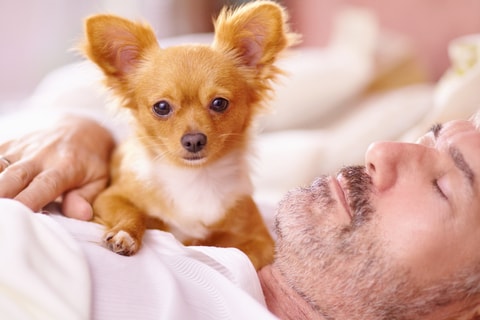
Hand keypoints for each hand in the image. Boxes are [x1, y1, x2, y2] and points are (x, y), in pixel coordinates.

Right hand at [0, 115, 114, 219]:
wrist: (81, 129)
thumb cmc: (90, 161)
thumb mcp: (98, 179)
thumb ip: (86, 197)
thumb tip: (82, 214)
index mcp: (65, 167)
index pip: (44, 186)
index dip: (28, 201)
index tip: (17, 216)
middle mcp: (41, 156)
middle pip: (14, 175)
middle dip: (2, 192)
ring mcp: (23, 148)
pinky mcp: (10, 144)